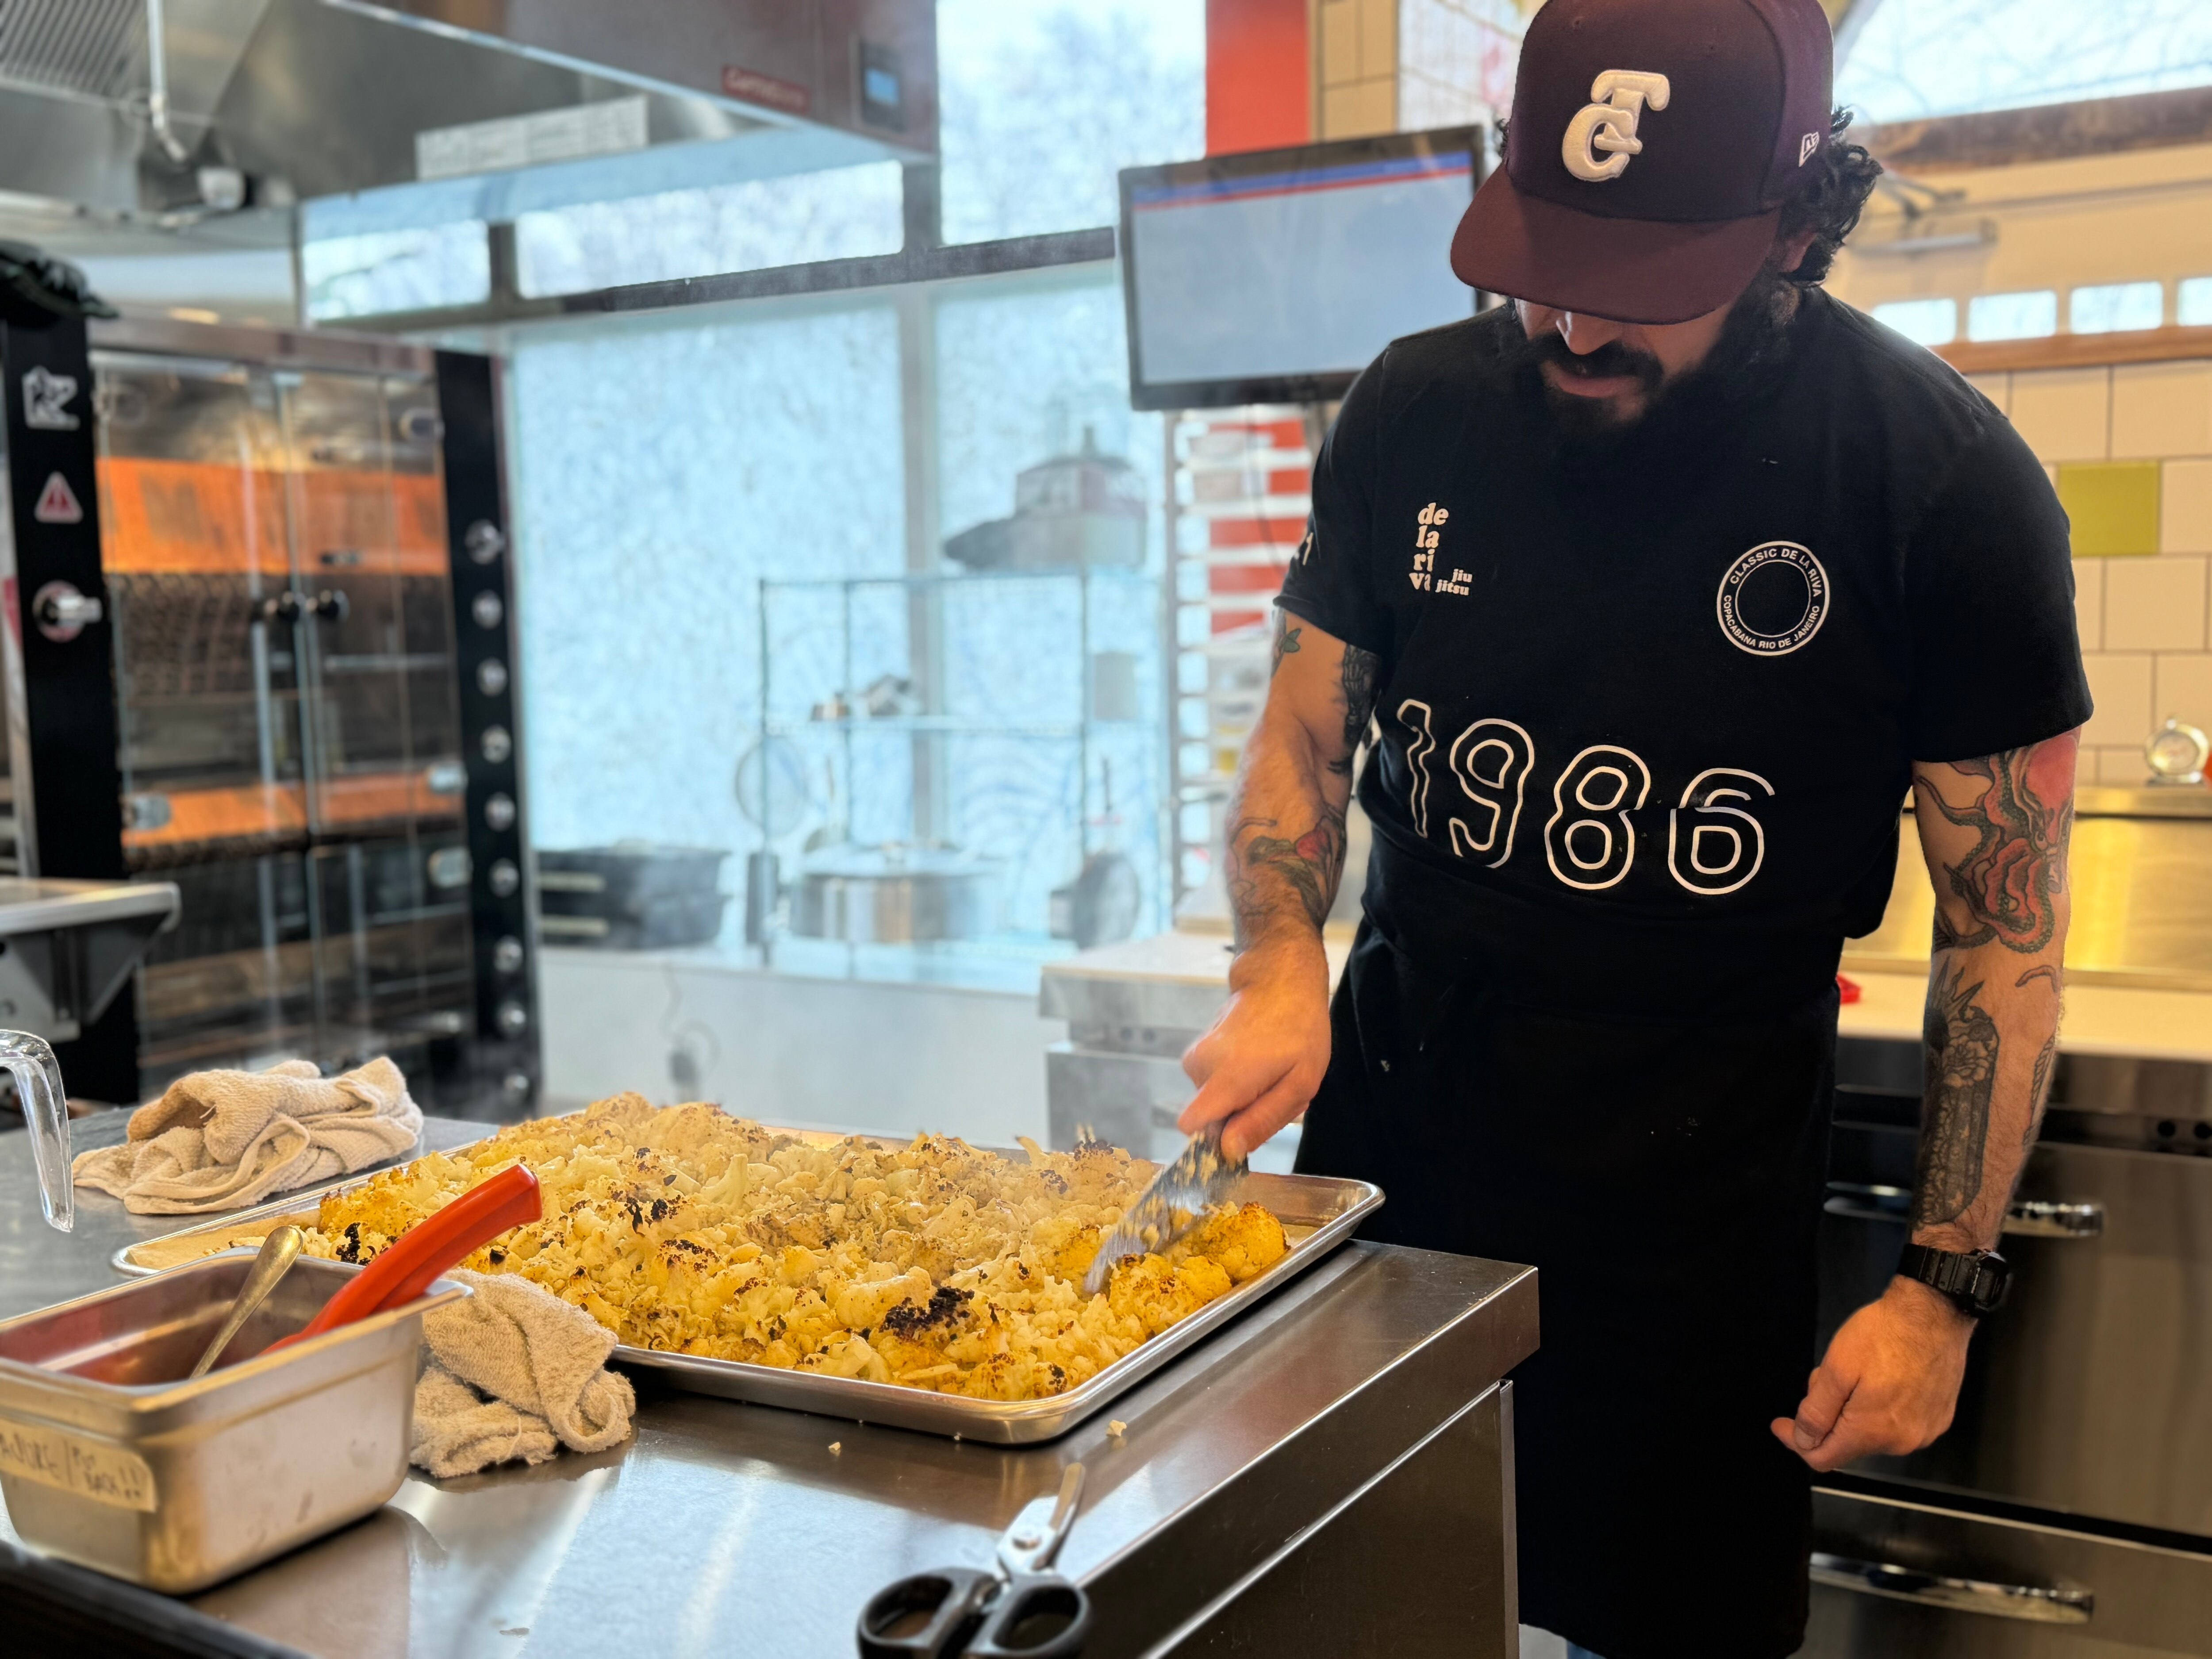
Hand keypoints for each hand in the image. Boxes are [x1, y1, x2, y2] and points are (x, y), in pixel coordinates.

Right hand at [1178, 940, 1330, 1161]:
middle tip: (1273, 1090)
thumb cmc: (1299, 1029)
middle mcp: (1201, 1067)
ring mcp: (1196, 1055)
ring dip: (1240, 1096)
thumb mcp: (1300, 1083)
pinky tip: (1256, 1059)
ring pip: (1213, 1098)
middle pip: (1209, 1116)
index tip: (1241, 1134)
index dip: (1214, 1141)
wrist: (1280, 979)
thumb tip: (1228, 1151)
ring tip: (1269, 1072)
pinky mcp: (1198, 1049)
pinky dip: (1234, 1078)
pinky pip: (1213, 1080)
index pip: (1191, 1125)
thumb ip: (1262, 1120)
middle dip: (1239, 1114)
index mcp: (1225, 1079)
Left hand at [1771, 1277, 1973, 1471]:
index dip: (1797, 1442)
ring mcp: (1925, 1432)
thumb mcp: (1837, 1368)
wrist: (1935, 1313)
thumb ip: (1817, 1412)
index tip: (1781, 1422)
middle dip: (1827, 1416)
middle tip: (1823, 1377)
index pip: (1824, 1458)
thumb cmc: (1883, 1335)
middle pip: (1847, 1443)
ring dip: (1852, 1410)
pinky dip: (1879, 1408)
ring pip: (1872, 1433)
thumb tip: (1803, 1442)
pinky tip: (1880, 1378)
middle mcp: (1901, 1442)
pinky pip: (1896, 1424)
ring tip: (1855, 1371)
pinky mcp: (1938, 1418)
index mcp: (1872, 1433)